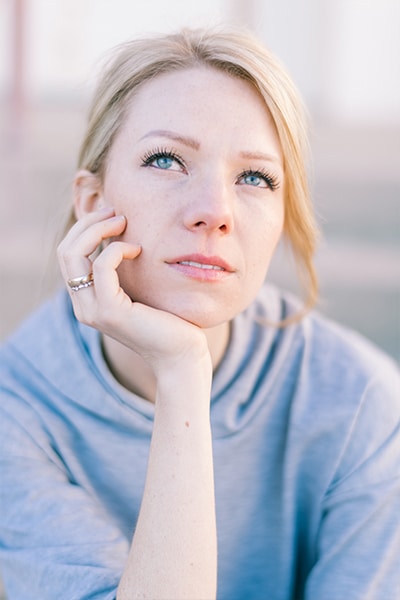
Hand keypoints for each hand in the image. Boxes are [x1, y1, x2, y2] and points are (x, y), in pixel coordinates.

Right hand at [57, 208, 209, 374]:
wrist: (182, 354)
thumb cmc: (169, 320)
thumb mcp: (141, 288)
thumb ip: (125, 270)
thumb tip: (123, 234)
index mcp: (87, 299)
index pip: (69, 255)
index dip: (86, 228)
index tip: (113, 215)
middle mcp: (83, 306)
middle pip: (66, 251)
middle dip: (88, 223)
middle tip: (116, 211)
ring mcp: (93, 310)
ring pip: (74, 254)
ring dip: (98, 229)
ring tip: (123, 221)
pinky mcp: (110, 312)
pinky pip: (102, 266)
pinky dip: (118, 249)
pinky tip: (138, 249)